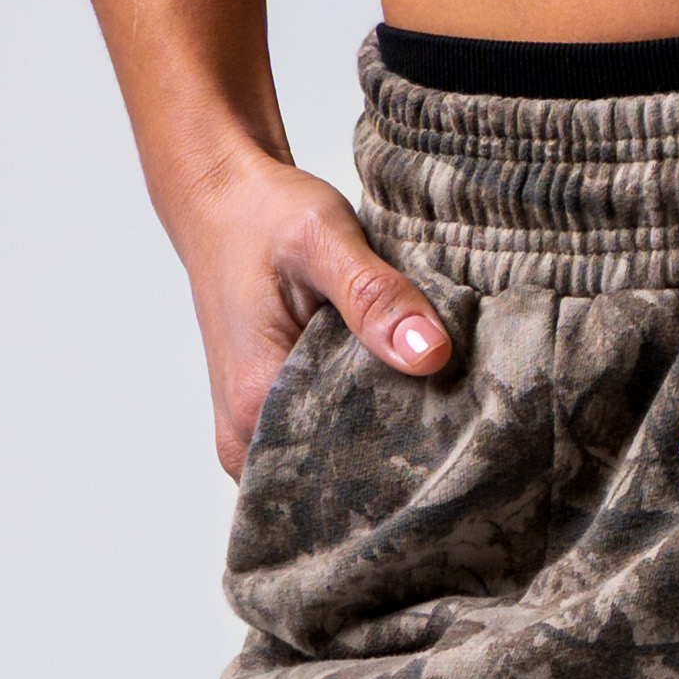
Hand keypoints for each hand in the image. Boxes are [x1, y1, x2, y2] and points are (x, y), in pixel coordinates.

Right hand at [162, 145, 450, 477]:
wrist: (220, 200)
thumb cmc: (262, 215)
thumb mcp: (324, 238)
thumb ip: (374, 297)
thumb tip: (430, 355)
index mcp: (254, 402)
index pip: (344, 472)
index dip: (406, 457)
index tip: (458, 433)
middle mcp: (245, 433)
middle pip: (341, 478)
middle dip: (400, 451)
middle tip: (457, 414)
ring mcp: (252, 431)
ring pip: (334, 463)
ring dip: (382, 434)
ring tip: (431, 399)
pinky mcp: (266, 417)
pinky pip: (324, 440)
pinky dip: (363, 418)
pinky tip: (397, 388)